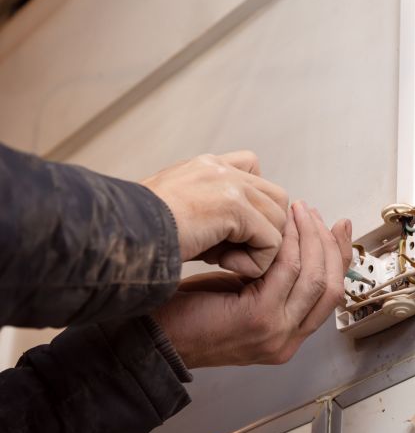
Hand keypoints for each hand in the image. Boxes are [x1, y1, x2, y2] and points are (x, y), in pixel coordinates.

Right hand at [142, 151, 288, 277]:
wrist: (117, 234)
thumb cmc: (135, 235)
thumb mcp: (173, 213)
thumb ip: (208, 212)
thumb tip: (235, 235)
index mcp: (205, 166)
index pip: (252, 166)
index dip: (255, 201)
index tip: (232, 231)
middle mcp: (220, 168)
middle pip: (276, 196)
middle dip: (265, 229)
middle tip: (232, 252)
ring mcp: (230, 184)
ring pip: (279, 219)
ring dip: (259, 248)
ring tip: (225, 260)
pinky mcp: (235, 207)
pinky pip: (271, 241)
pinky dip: (255, 262)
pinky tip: (224, 265)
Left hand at [151, 202, 352, 366]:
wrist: (155, 335)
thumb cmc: (188, 314)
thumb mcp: (241, 294)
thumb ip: (270, 280)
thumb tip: (295, 244)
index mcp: (286, 335)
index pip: (329, 294)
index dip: (338, 257)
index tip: (337, 228)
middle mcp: (286, 339)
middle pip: (329, 287)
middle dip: (329, 244)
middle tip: (318, 215)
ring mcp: (276, 332)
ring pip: (314, 278)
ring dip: (310, 239)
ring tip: (299, 212)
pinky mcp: (259, 319)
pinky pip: (287, 272)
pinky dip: (289, 244)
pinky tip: (280, 226)